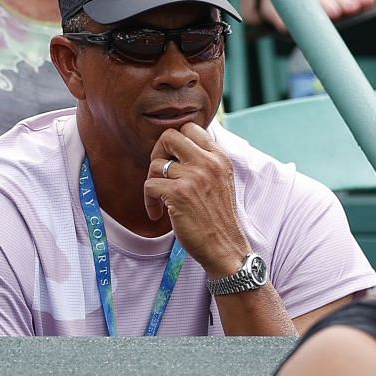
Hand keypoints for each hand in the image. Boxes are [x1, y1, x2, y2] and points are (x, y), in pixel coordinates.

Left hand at [145, 122, 248, 274]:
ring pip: (156, 164)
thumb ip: (206, 163)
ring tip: (160, 200)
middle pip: (169, 136)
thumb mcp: (222, 181)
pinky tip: (158, 213)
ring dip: (153, 184)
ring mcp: (193, 177)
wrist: (226, 248)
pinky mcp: (178, 194)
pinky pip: (149, 186)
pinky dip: (149, 202)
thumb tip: (178, 148)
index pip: (191, 128)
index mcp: (220, 157)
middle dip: (158, 153)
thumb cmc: (219, 219)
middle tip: (160, 173)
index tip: (172, 159)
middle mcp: (207, 163)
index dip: (174, 142)